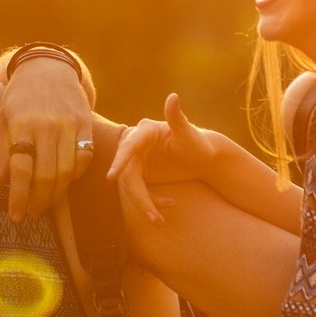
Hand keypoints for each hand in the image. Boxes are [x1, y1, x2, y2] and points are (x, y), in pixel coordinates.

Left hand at [0, 57, 93, 221]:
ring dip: (56, 194)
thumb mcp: (3, 120)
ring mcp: (69, 124)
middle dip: (38, 201)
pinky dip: (76, 175)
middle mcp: (47, 125)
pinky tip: (65, 181)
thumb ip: (1, 155)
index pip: (20, 169)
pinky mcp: (86, 124)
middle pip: (46, 175)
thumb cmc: (20, 98)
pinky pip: (84, 159)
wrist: (48, 68)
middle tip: (31, 212)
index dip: (17, 197)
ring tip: (46, 203)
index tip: (15, 215)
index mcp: (21, 124)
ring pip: (67, 171)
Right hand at [108, 95, 216, 224]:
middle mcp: (137, 145)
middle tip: (151, 214)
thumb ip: (177, 116)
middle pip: (128, 172)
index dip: (119, 161)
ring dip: (144, 203)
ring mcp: (137, 160)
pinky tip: (170, 204)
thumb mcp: (188, 133)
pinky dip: (152, 201)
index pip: (128, 147)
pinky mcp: (141, 173)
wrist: (204, 157)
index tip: (111, 177)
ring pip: (132, 185)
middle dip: (138, 195)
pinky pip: (140, 191)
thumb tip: (172, 96)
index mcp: (144, 131)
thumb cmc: (198, 142)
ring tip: (159, 220)